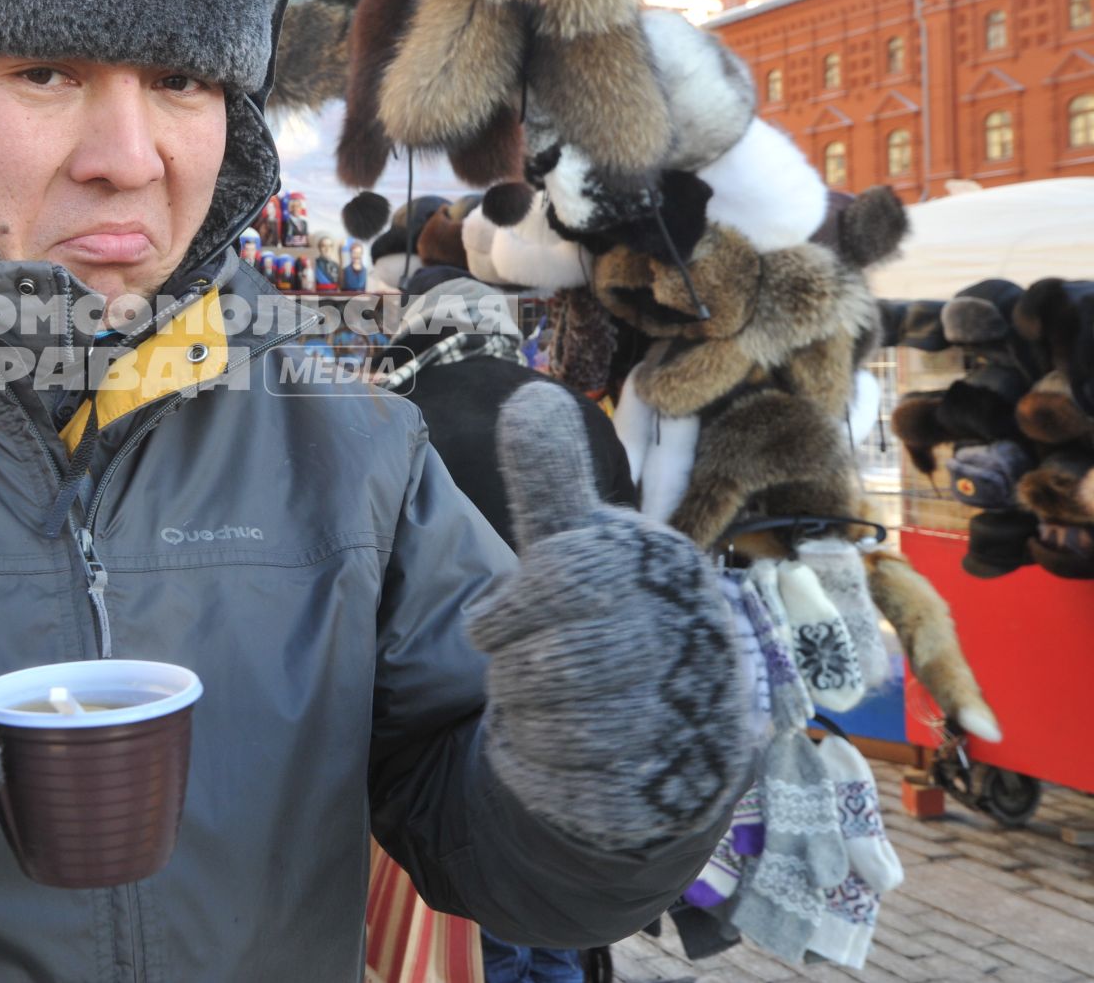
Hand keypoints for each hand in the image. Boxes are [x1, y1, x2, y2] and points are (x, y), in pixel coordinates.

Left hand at [469, 383, 748, 850]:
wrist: (664, 736)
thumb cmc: (607, 625)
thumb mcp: (578, 549)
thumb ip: (552, 483)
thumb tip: (530, 395)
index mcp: (668, 571)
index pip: (568, 572)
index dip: (510, 605)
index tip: (492, 623)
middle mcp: (697, 641)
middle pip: (562, 659)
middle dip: (515, 668)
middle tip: (514, 668)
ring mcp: (695, 721)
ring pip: (568, 726)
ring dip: (529, 720)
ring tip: (541, 707)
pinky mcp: (676, 793)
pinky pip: (582, 790)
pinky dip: (547, 774)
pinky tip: (556, 756)